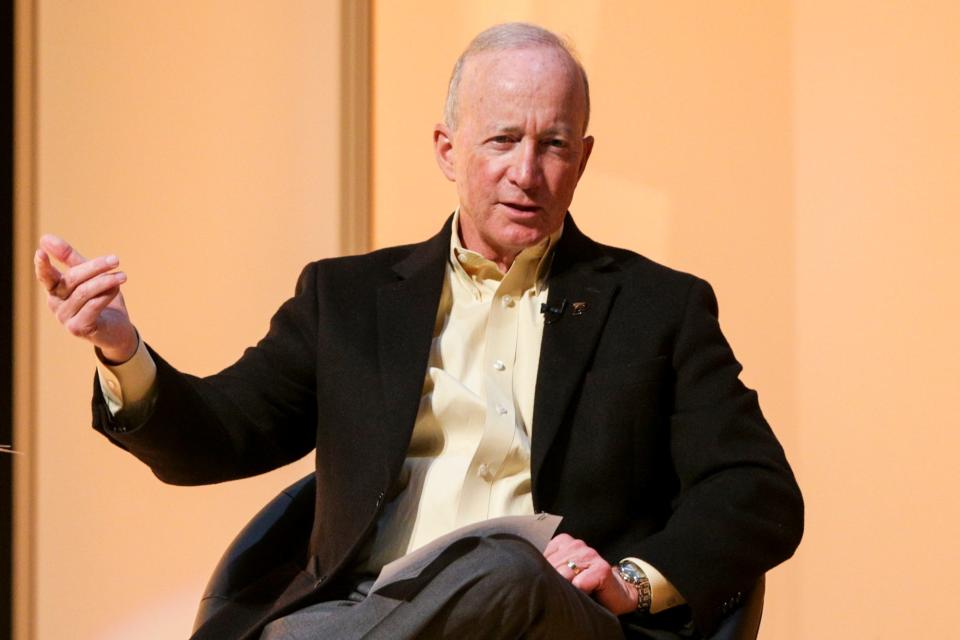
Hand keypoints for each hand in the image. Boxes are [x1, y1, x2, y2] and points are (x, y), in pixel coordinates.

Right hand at [34, 234, 138, 362]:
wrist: (117, 329)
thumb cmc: (102, 299)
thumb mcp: (89, 275)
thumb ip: (70, 258)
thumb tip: (45, 238)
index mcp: (55, 289)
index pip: (46, 276)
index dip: (42, 265)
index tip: (40, 251)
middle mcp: (55, 304)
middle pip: (71, 280)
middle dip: (94, 267)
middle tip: (116, 259)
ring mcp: (64, 318)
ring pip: (84, 292)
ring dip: (105, 281)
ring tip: (122, 276)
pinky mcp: (77, 328)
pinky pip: (92, 306)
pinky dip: (106, 294)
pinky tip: (117, 289)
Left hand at [544, 533, 638, 615]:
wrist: (617, 594)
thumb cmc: (584, 587)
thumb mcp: (560, 574)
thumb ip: (545, 568)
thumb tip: (525, 572)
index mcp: (562, 542)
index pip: (539, 557)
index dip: (540, 574)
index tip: (548, 583)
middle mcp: (575, 545)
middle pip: (550, 568)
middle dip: (552, 585)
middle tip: (562, 594)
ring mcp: (589, 554)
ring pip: (563, 576)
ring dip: (567, 591)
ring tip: (574, 595)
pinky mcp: (602, 568)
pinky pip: (580, 584)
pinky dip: (581, 594)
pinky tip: (587, 594)